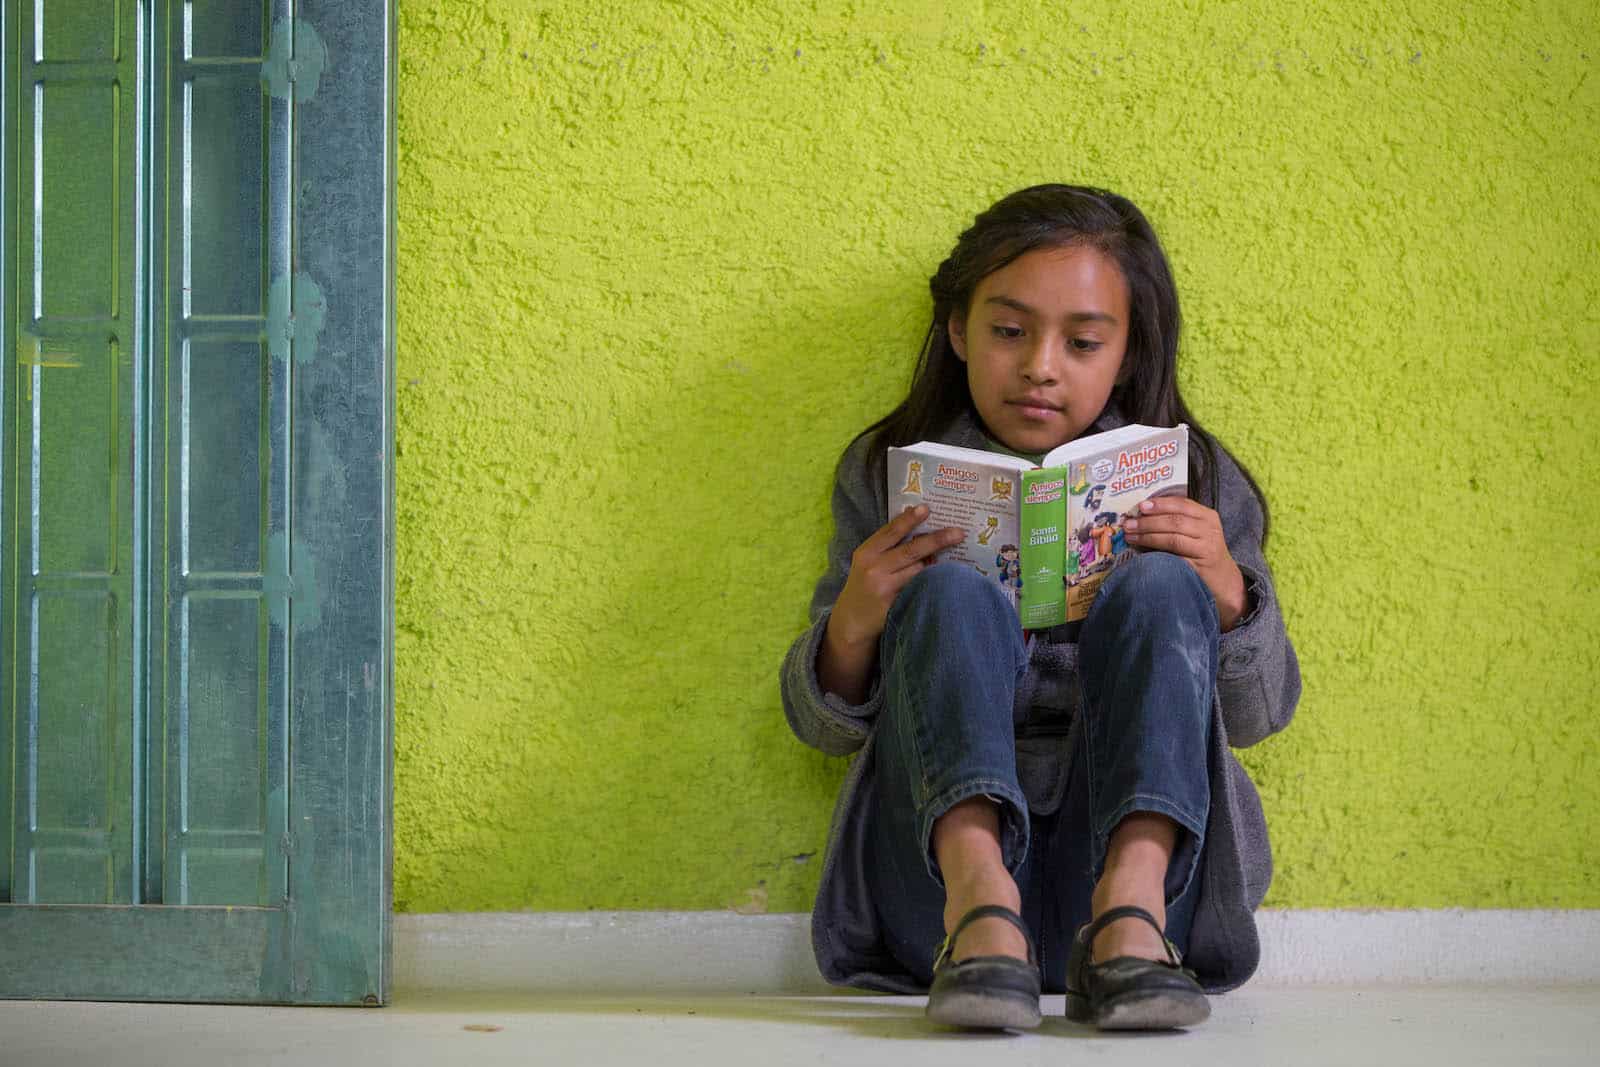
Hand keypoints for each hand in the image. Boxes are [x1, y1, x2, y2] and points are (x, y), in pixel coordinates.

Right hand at [830, 505, 965, 649]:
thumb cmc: (865, 585)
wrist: (852, 621)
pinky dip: (932, 582)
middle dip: (937, 540)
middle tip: (959, 533)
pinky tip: (943, 579)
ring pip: (919, 571)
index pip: (891, 532)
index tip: (926, 508)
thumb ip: (888, 547)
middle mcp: (874, 568)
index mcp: (867, 552)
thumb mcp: (868, 562)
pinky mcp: (894, 606)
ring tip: (953, 557)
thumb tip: (923, 531)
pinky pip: (920, 589)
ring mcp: (884, 588)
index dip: (909, 519)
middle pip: (911, 551)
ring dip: (935, 564)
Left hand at [1122, 496, 1247, 630]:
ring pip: (1173, 538)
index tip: (1141, 506)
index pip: (1182, 504)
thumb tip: (1141, 515)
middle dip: (1148, 522)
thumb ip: (1176, 521)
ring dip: (1148, 536)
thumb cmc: (1203, 553)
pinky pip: (1175, 558)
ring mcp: (1207, 548)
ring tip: (1130, 536)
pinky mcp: (1200, 566)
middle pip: (1175, 521)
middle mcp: (1210, 530)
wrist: (1223, 580)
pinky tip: (1143, 553)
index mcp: (1207, 516)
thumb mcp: (1196, 532)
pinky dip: (1157, 554)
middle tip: (1128, 524)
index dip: (1160, 504)